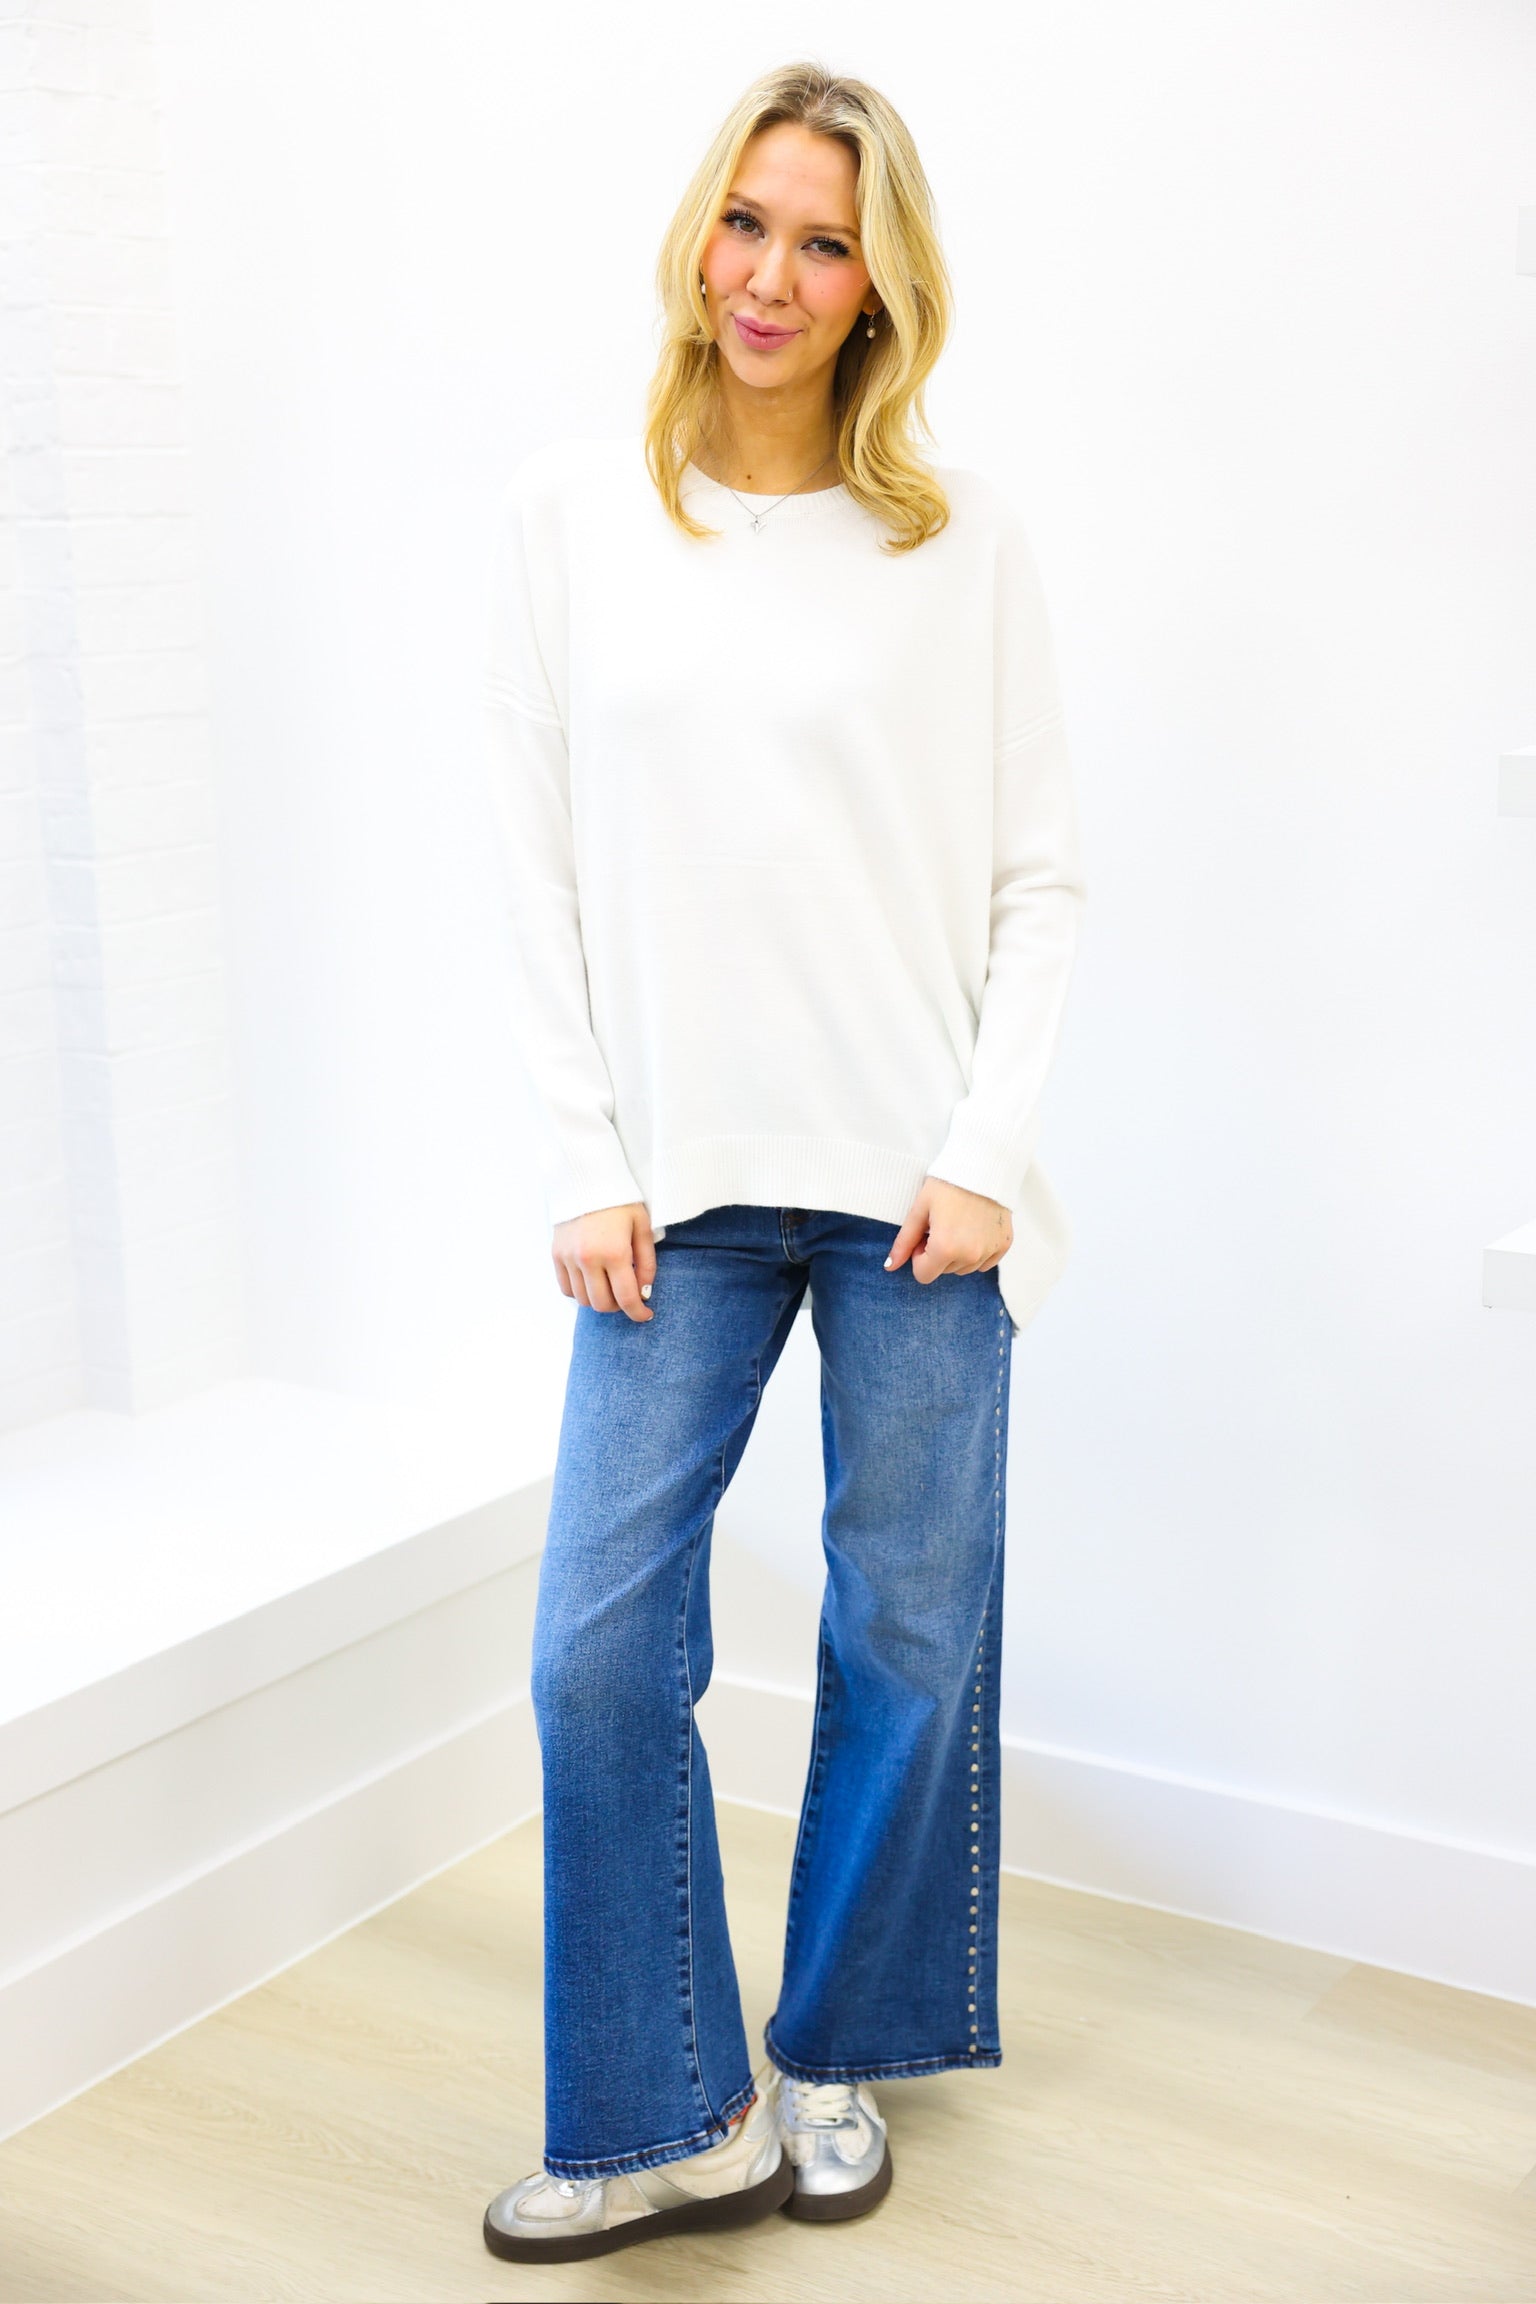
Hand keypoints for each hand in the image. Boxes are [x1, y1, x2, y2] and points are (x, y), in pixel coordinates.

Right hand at [551, 1202, 656, 1320]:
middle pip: (602, 1304)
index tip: (645, 1315)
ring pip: (582, 1300)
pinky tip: (592, 1280)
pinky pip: (566, 1288)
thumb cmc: (620, 1202)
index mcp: (614, 1252)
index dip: (638, 1313)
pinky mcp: (556, 1255)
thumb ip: (647, 1262)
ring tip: (610, 1286)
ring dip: (599, 1299)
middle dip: (619, 1306)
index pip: (625, 1298)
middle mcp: (588, 1259)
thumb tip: (644, 1291)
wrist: (587, 1179)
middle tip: (628, 1296)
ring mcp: (568, 1258)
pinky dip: (580, 1291)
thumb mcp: (642, 1227)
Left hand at [884, 1176, 1012, 1282]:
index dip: (919, 1256)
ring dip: (958, 1253)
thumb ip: (904, 1241)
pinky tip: (975, 1228)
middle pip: (944, 1271)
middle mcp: (970, 1255)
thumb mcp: (919, 1210)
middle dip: (939, 1253)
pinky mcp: (1004, 1245)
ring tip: (959, 1224)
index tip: (925, 1235)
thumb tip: (890, 1266)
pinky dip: (977, 1251)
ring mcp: (990, 1251)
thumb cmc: (947, 1184)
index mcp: (945, 1248)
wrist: (983, 1165)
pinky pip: (985, 1262)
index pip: (923, 1275)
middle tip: (942, 1224)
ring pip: (965, 1268)